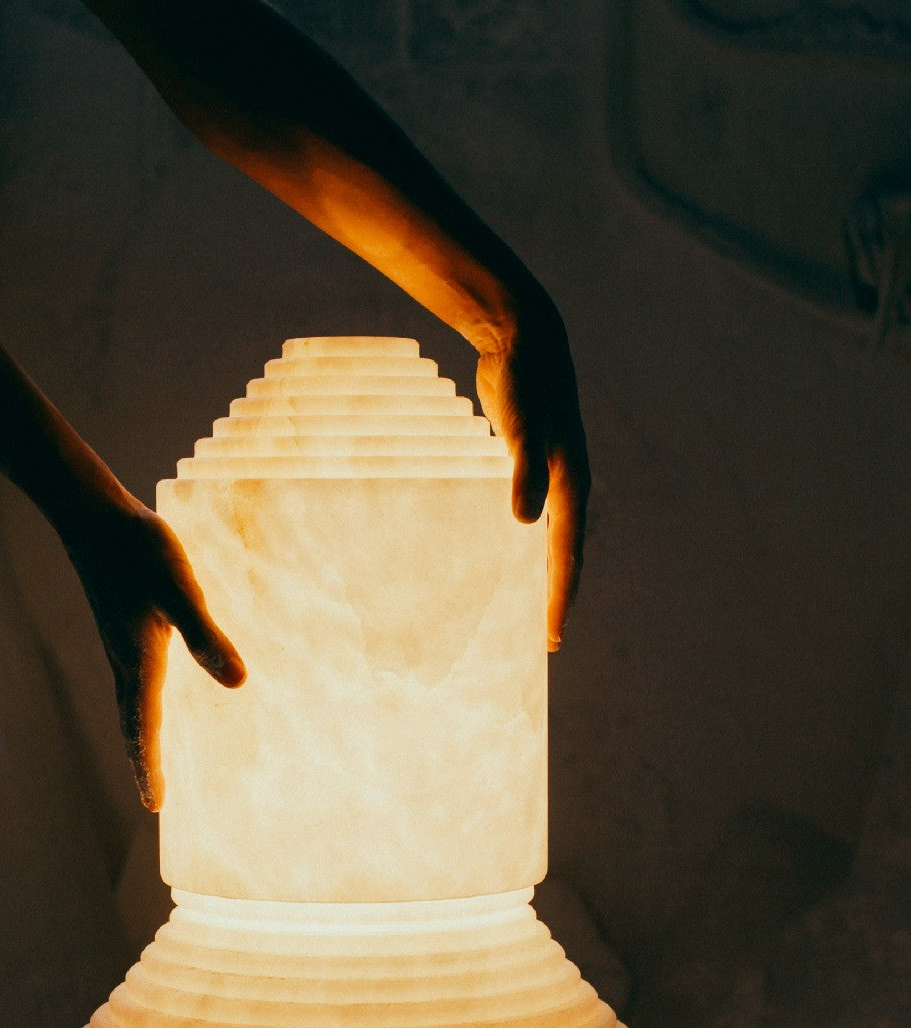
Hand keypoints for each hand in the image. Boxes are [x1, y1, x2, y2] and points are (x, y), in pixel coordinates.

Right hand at [60, 494, 244, 809]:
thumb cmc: (138, 549)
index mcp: (139, 660)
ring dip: (138, 737)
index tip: (155, 806)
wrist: (92, 516)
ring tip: (148, 762)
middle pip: (131, 725)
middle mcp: (125, 660)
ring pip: (129, 705)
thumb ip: (207, 635)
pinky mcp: (122, 629)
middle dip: (142, 762)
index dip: (149, 766)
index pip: (143, 727)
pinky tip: (149, 701)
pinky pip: (131, 683)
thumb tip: (239, 684)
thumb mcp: (181, 590)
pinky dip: (139, 707)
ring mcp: (120, 645)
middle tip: (153, 800)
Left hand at [476, 300, 590, 651]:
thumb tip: (523, 523)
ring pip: (547, 540)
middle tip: (546, 642)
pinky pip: (529, 519)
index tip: (551, 638)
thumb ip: (522, 471)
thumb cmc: (524, 382)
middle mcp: (565, 488)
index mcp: (569, 486)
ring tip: (526, 611)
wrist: (524, 339)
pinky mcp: (528, 467)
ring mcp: (548, 478)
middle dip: (555, 599)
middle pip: (563, 557)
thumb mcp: (521, 426)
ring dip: (538, 575)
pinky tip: (503, 559)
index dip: (558, 600)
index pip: (566, 558)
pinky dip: (521, 545)